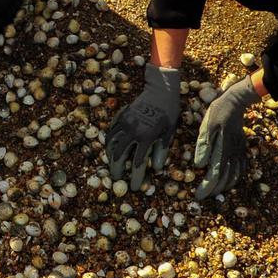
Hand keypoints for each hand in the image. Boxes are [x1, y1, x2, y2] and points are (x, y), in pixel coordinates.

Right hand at [107, 64, 181, 189]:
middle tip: (117, 179)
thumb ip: (161, 151)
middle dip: (116, 170)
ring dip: (110, 157)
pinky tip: (111, 148)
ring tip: (112, 165)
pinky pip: (111, 132)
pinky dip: (109, 142)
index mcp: (146, 138)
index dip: (134, 178)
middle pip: (119, 157)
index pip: (137, 164)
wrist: (160, 90)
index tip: (134, 187)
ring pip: (111, 144)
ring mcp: (124, 123)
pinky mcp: (121, 116)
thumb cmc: (169, 112)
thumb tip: (155, 168)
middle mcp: (132, 132)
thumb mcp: (169, 133)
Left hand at [194, 75, 262, 198]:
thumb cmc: (217, 113)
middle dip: (214, 191)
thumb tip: (199, 166)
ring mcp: (239, 152)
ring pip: (234, 176)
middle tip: (203, 196)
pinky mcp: (242, 148)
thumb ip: (203, 146)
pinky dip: (235, 178)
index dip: (207, 188)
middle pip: (225, 179)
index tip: (198, 196)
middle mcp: (233, 154)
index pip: (215, 175)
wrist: (235, 102)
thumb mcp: (206, 126)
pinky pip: (241, 168)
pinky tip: (229, 180)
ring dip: (225, 187)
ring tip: (214, 192)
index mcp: (222, 150)